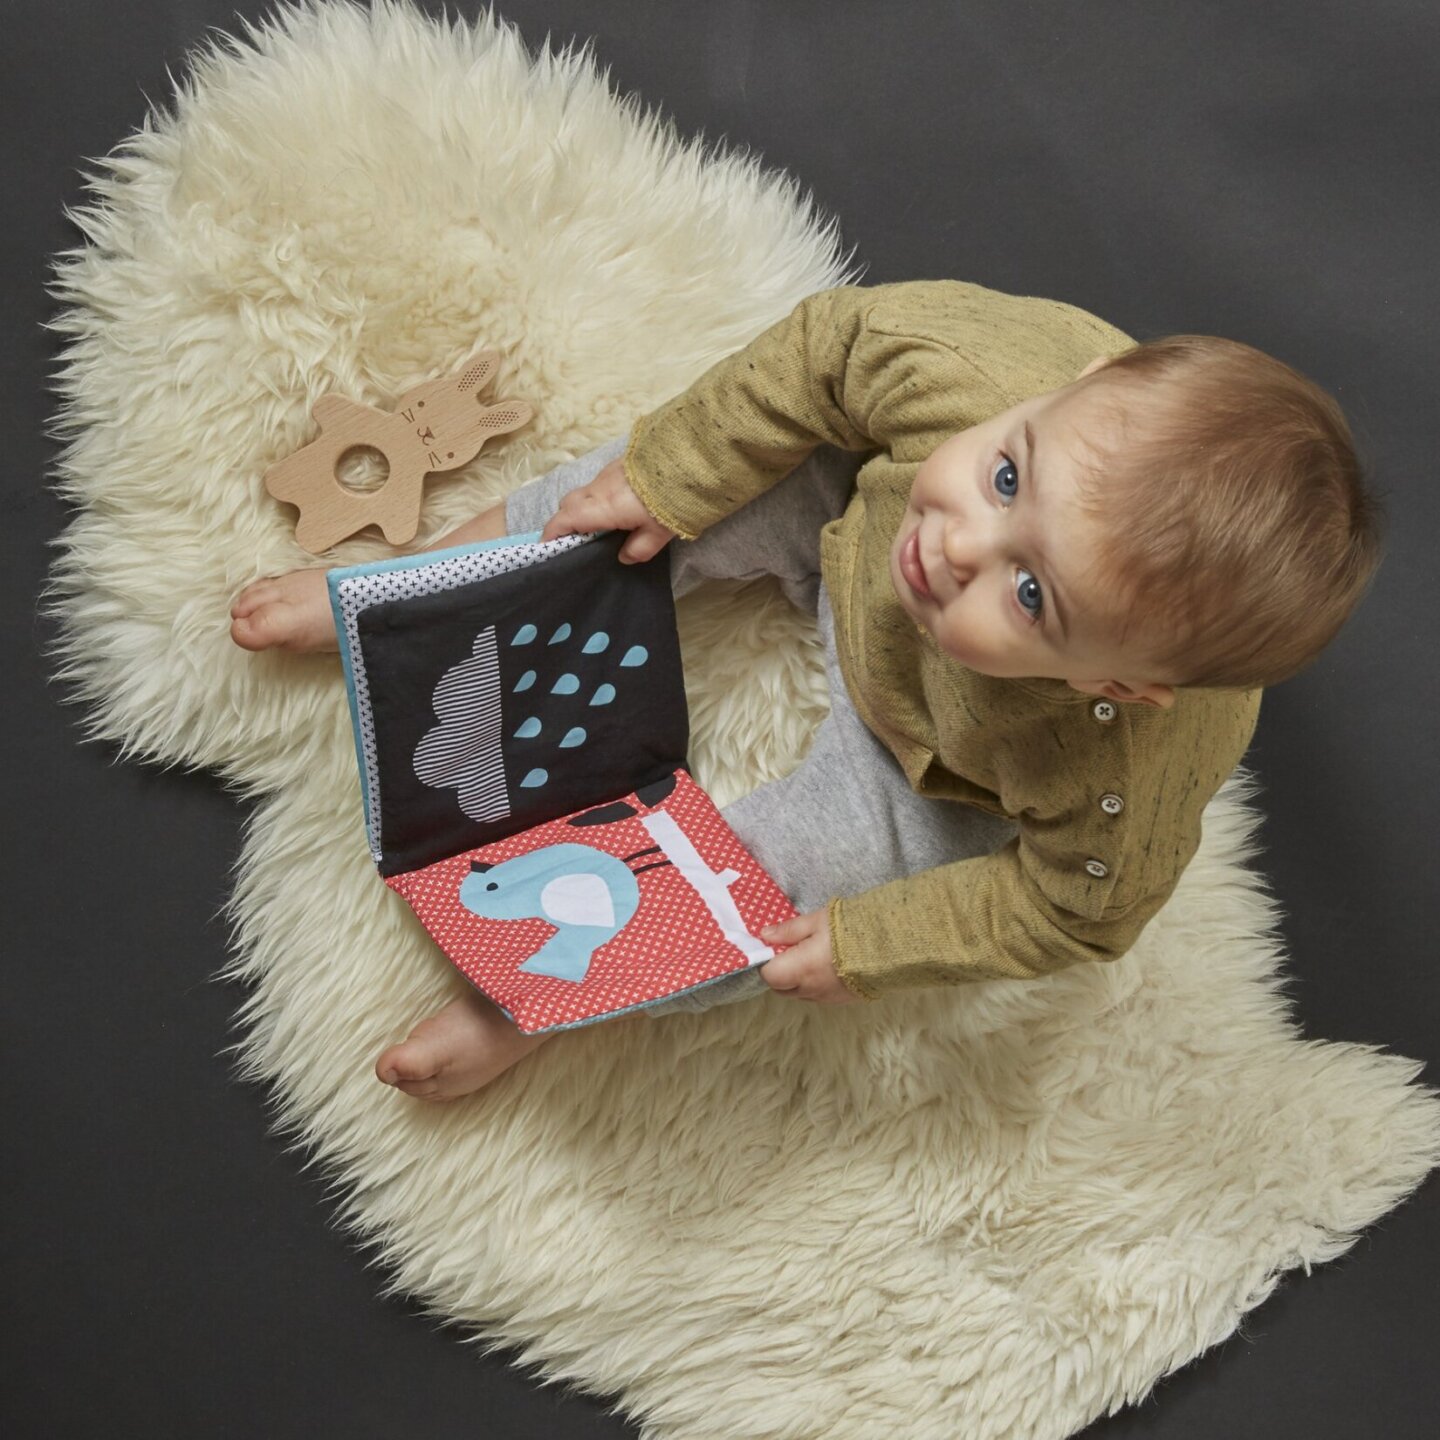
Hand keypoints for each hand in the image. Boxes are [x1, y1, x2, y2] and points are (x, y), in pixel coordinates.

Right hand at [538, 456, 677, 563]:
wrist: (686, 458)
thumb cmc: (670, 500)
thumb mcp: (657, 533)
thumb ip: (638, 549)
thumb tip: (623, 557)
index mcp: (600, 507)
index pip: (563, 521)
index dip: (551, 536)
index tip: (547, 549)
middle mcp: (597, 489)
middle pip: (568, 505)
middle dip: (566, 522)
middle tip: (577, 541)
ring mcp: (607, 473)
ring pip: (584, 493)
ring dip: (584, 509)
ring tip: (600, 527)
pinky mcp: (619, 464)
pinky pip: (599, 485)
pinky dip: (598, 499)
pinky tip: (618, 508)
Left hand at [757, 908, 859, 1003]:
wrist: (890, 947)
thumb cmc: (850, 929)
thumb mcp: (817, 921)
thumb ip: (789, 930)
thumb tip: (764, 936)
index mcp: (801, 970)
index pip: (769, 976)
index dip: (768, 962)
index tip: (775, 948)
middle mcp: (811, 989)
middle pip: (782, 989)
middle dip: (780, 973)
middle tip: (791, 952)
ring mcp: (827, 998)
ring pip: (801, 994)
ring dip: (799, 980)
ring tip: (811, 957)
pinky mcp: (843, 1001)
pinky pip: (819, 996)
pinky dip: (816, 984)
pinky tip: (828, 967)